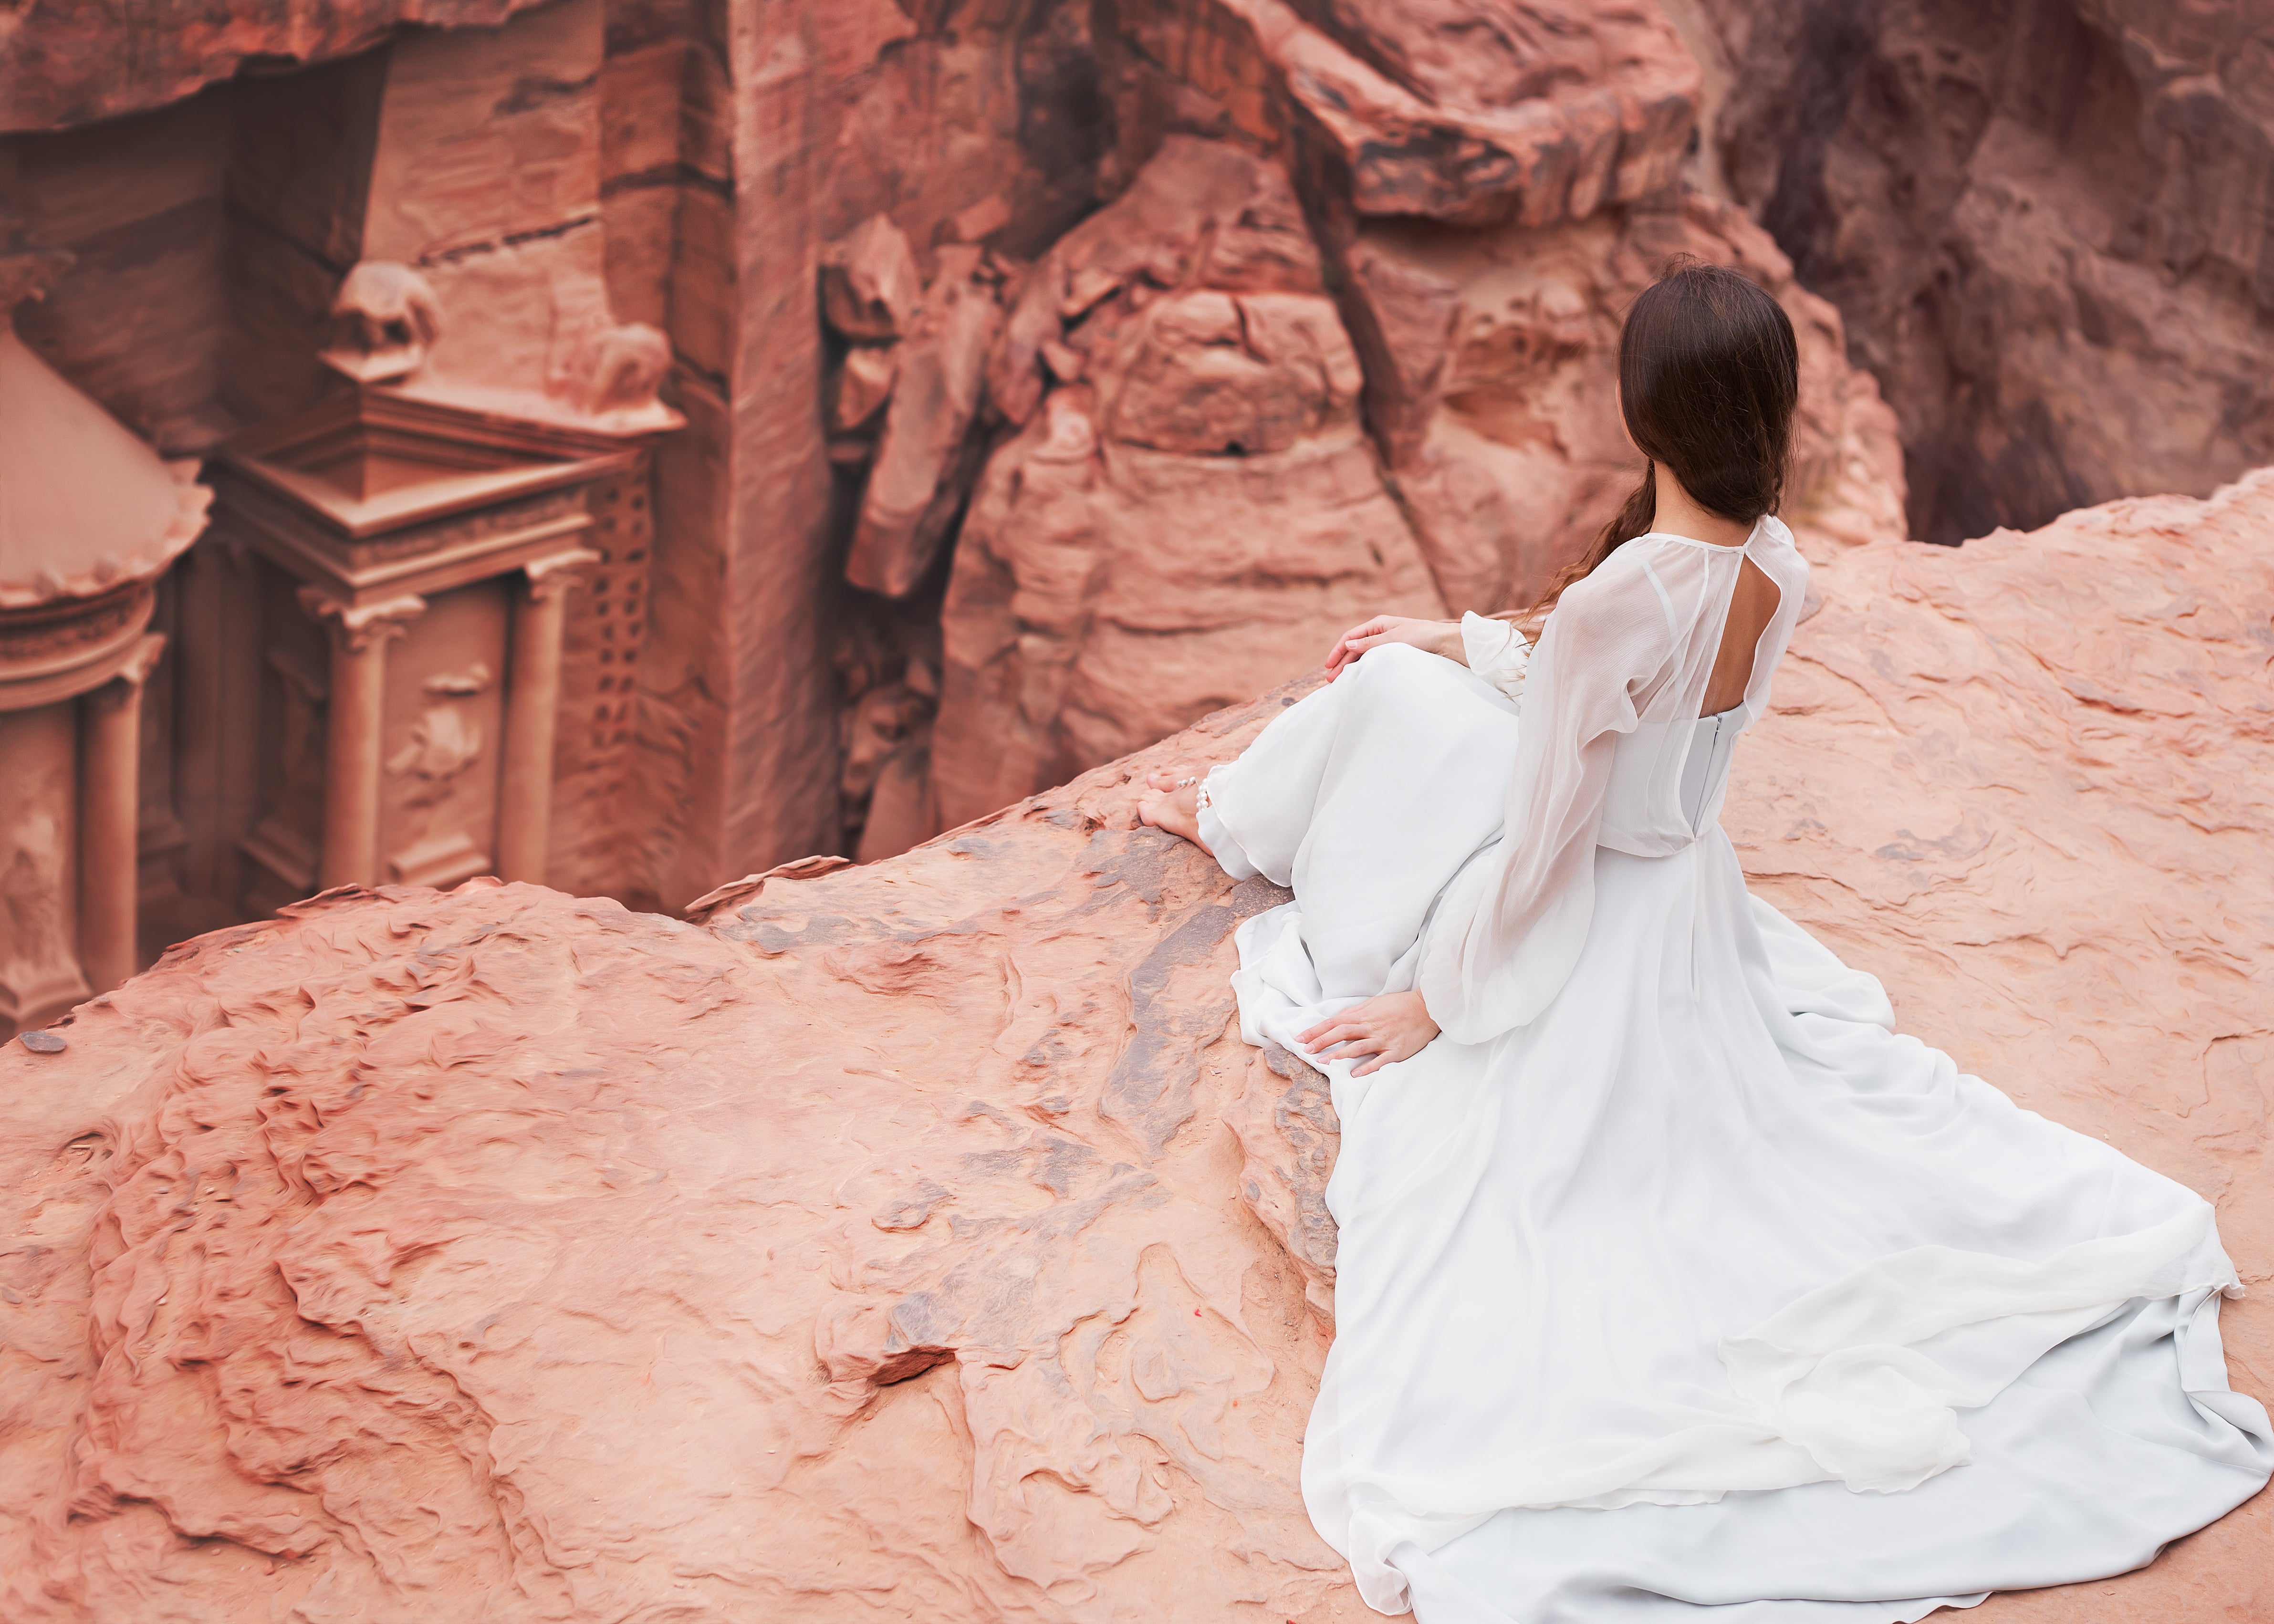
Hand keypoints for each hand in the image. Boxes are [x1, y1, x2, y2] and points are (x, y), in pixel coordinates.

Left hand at [1298, 991, 1440, 1076]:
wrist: (1426, 1007)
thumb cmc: (1399, 1005)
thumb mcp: (1374, 1003)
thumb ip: (1355, 1013)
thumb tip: (1336, 1020)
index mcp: (1364, 1015)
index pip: (1334, 1022)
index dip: (1316, 1030)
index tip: (1300, 1038)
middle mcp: (1370, 1026)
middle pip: (1341, 1033)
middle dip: (1321, 1041)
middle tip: (1305, 1050)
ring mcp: (1383, 1038)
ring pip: (1357, 1047)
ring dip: (1338, 1055)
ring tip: (1322, 1062)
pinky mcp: (1396, 1050)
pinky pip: (1380, 1060)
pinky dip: (1367, 1067)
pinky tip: (1354, 1074)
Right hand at [1324, 615, 1460, 679]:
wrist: (1446, 644)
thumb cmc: (1423, 636)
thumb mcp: (1394, 639)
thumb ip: (1370, 644)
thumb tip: (1347, 646)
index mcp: (1379, 623)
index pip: (1351, 637)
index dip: (1338, 651)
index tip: (1329, 666)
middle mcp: (1381, 632)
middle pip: (1355, 648)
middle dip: (1342, 663)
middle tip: (1331, 680)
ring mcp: (1387, 644)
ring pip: (1363, 656)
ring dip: (1351, 668)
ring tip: (1341, 682)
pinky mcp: (1395, 654)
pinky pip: (1374, 661)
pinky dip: (1364, 669)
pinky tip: (1359, 678)